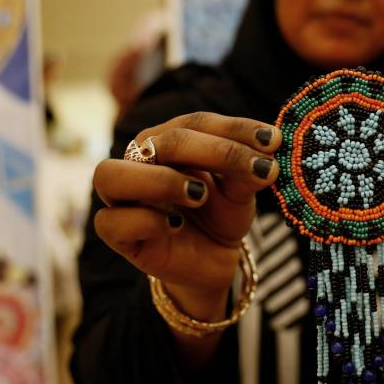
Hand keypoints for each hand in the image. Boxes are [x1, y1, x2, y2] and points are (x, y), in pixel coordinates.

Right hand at [92, 112, 280, 317]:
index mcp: (166, 140)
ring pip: (111, 174)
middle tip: (257, 169)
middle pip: (162, 142)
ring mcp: (121, 197)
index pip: (195, 122)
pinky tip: (174, 225)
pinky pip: (112, 221)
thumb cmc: (220, 215)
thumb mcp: (240, 190)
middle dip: (215, 152)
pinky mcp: (116, 235)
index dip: (234, 128)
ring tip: (198, 194)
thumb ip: (245, 171)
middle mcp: (137, 161)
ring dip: (159, 180)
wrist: (212, 261)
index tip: (272, 141)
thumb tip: (265, 159)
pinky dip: (144, 220)